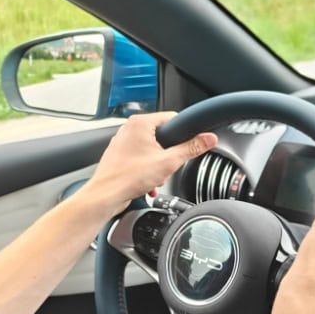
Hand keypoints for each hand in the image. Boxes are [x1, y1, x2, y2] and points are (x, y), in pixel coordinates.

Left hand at [81, 112, 216, 215]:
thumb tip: (208, 139)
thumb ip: (191, 148)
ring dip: (158, 165)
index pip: (172, 118)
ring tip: (153, 176)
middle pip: (162, 136)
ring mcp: (122, 142)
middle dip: (168, 155)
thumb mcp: (168, 162)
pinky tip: (147, 183)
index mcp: (140, 123)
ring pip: (152, 150)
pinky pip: (141, 159)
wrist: (106, 195)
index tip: (187, 145)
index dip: (183, 133)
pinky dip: (147, 170)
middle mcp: (129, 128)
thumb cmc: (129, 177)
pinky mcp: (119, 155)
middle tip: (165, 166)